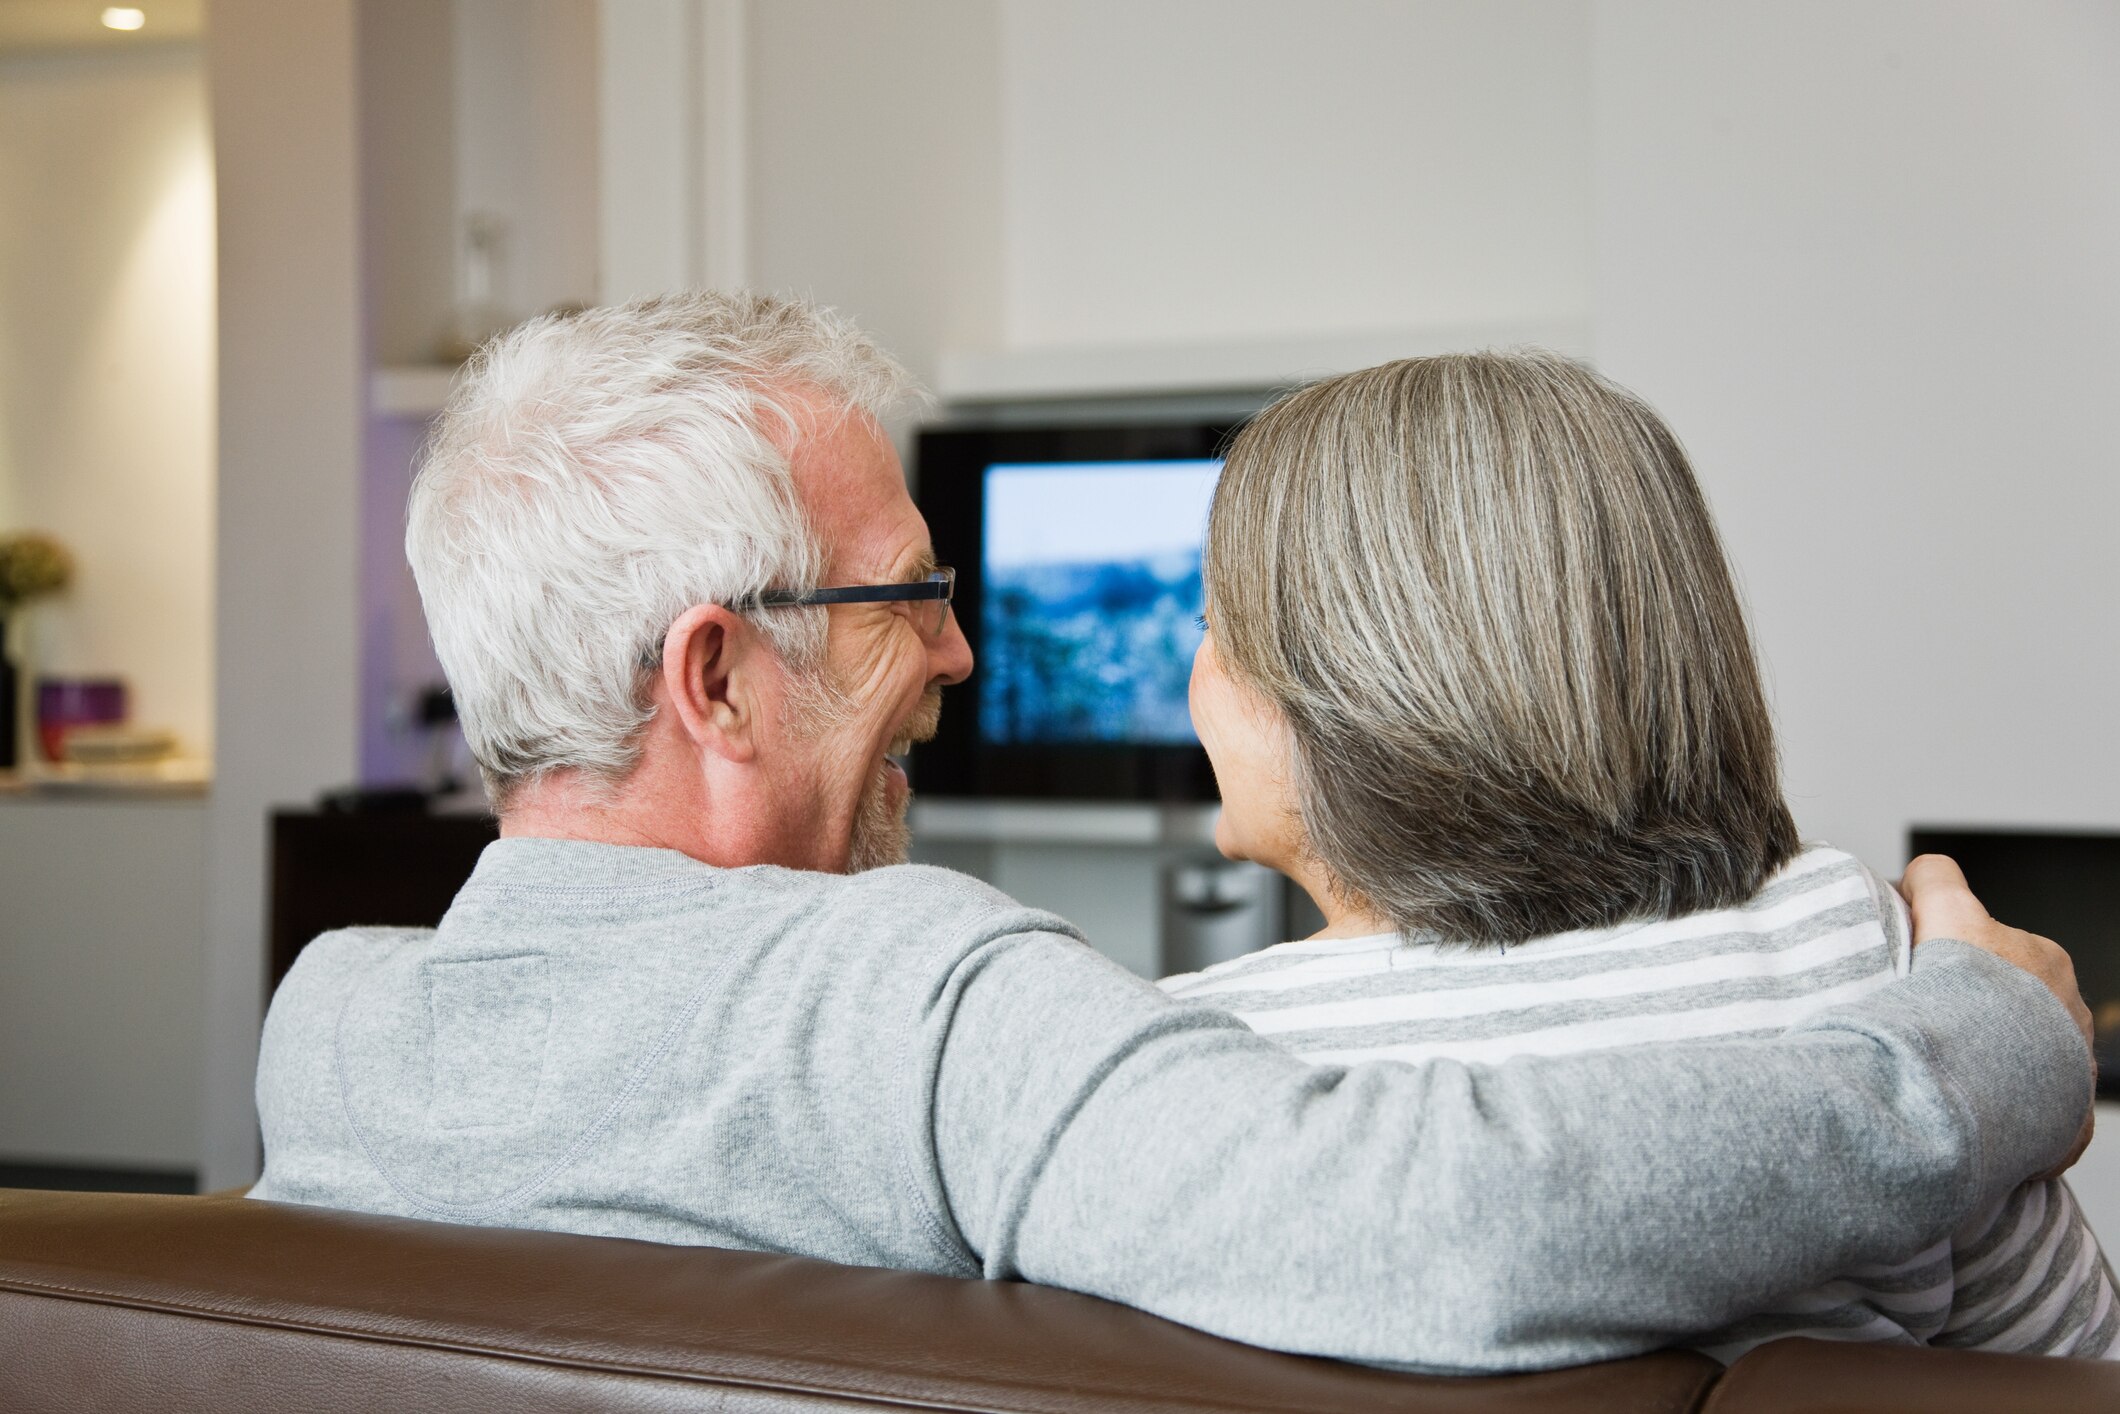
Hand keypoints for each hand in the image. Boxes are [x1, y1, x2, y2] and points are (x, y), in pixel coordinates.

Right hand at [1901, 853, 2095, 1173]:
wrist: (1977, 1071)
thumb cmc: (1966, 991)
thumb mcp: (1946, 910)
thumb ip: (1935, 880)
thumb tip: (1918, 875)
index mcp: (2046, 963)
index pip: (2003, 955)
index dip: (1966, 961)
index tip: (1936, 979)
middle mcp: (2071, 1014)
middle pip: (2018, 1009)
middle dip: (1983, 1015)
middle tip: (1935, 1026)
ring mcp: (2072, 1072)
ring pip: (2027, 1063)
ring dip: (1994, 1066)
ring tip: (1948, 1073)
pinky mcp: (2066, 1123)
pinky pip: (2034, 1117)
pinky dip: (2007, 1116)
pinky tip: (1973, 1113)